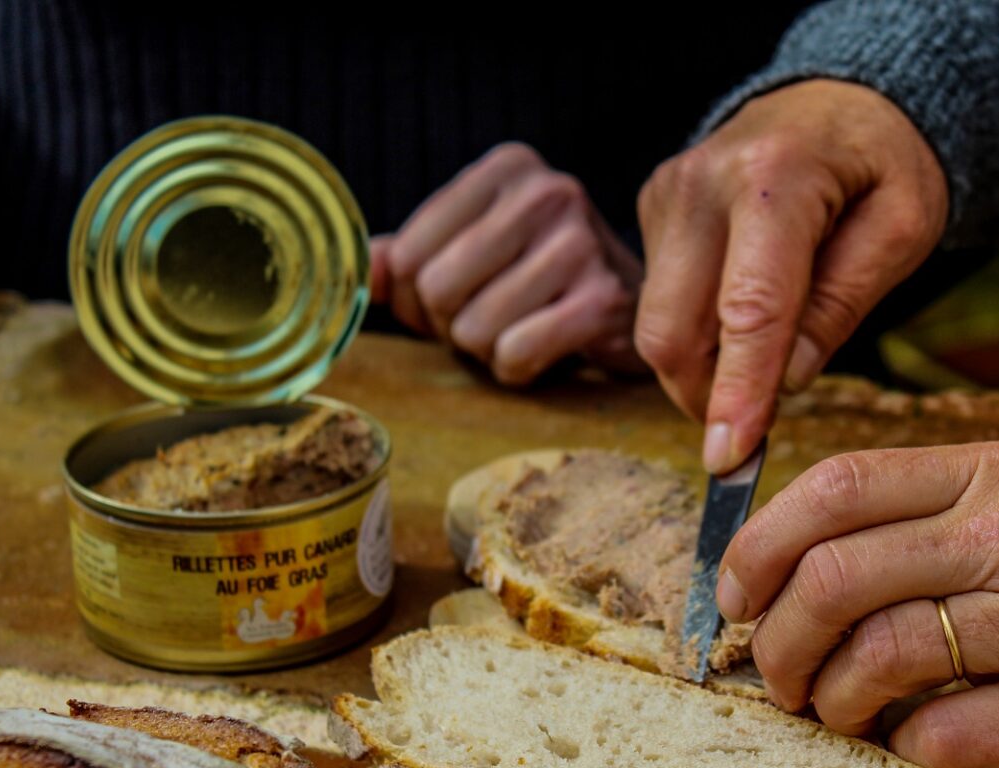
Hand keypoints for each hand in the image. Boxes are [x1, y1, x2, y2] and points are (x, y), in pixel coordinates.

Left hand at [371, 142, 643, 385]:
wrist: (640, 305)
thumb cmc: (542, 279)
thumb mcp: (473, 251)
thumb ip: (407, 258)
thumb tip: (358, 275)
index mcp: (507, 169)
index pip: (407, 253)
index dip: (413, 298)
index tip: (451, 302)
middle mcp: (547, 193)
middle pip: (435, 290)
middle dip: (449, 326)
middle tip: (487, 323)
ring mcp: (580, 244)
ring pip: (474, 329)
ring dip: (487, 351)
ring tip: (522, 331)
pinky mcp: (603, 299)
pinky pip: (516, 353)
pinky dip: (518, 369)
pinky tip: (546, 351)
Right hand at [636, 79, 947, 472]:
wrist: (837, 96)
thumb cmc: (881, 163)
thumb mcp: (903, 226)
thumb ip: (844, 303)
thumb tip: (785, 380)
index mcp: (774, 178)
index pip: (748, 309)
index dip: (738, 390)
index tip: (730, 456)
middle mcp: (701, 182)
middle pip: (673, 328)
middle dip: (706, 394)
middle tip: (755, 422)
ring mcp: (666, 193)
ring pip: (655, 324)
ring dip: (700, 367)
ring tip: (760, 362)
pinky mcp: (651, 208)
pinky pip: (658, 299)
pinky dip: (695, 332)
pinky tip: (739, 317)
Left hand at [716, 442, 998, 767]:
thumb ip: (911, 511)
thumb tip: (783, 564)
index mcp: (988, 472)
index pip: (837, 489)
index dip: (759, 545)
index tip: (733, 592)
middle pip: (838, 580)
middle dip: (779, 641)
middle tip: (777, 672)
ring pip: (882, 660)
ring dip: (835, 702)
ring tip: (839, 710)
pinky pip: (947, 735)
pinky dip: (907, 745)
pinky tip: (914, 737)